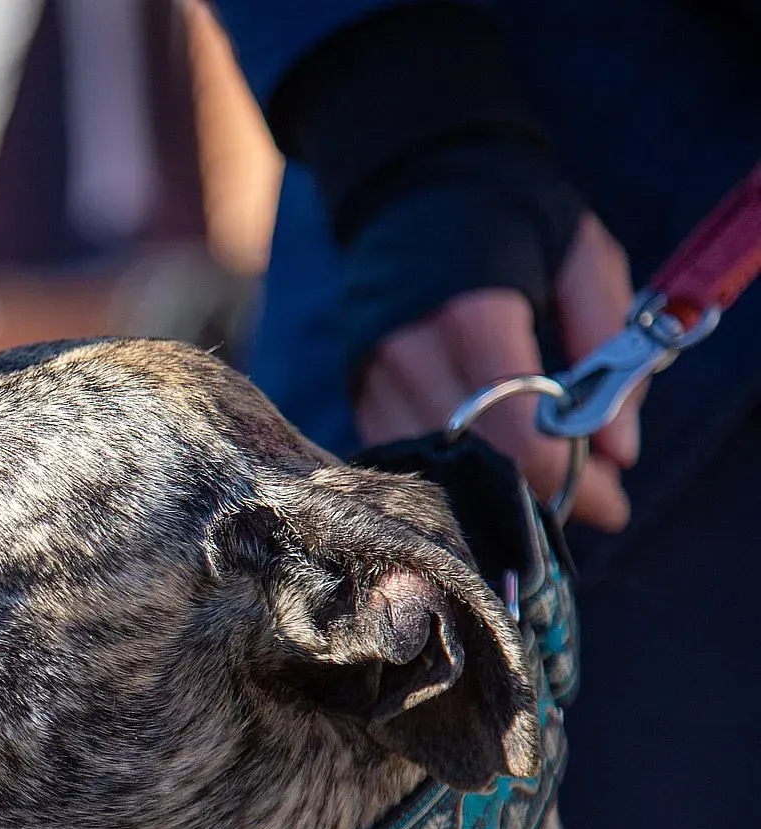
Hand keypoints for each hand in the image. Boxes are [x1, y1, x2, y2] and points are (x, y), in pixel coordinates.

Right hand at [353, 214, 641, 531]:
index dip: (567, 472)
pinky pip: (404, 453)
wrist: (417, 181)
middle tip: (594, 498)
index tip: (613, 496)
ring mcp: (373, 373)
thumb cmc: (515, 215)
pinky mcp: (356, 388)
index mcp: (473, 313)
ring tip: (547, 479)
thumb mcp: (587, 259)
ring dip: (498, 485)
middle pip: (478, 457)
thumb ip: (611, 347)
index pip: (516, 426)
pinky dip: (452, 469)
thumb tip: (622, 448)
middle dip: (542, 489)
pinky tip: (493, 459)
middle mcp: (410, 350)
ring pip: (438, 465)